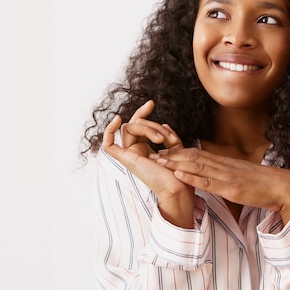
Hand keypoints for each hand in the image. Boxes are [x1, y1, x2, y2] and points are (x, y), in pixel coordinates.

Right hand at [101, 100, 194, 227]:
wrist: (179, 187)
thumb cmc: (179, 172)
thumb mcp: (177, 149)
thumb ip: (169, 135)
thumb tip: (164, 123)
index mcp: (145, 149)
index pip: (139, 125)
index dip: (143, 112)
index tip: (151, 103)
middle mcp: (135, 151)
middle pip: (136, 124)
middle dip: (152, 123)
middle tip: (165, 136)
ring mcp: (129, 155)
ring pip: (130, 127)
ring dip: (149, 128)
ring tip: (163, 140)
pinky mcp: (126, 160)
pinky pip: (109, 145)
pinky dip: (109, 131)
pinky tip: (117, 120)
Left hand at [150, 148, 289, 223]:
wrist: (281, 186)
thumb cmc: (263, 184)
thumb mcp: (240, 177)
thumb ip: (226, 175)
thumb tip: (213, 178)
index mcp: (225, 163)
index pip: (198, 153)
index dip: (179, 151)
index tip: (163, 150)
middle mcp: (223, 166)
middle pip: (192, 157)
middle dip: (171, 155)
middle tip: (152, 152)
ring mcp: (226, 176)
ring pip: (196, 166)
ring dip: (175, 163)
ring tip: (157, 160)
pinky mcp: (230, 188)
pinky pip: (208, 182)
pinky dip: (191, 177)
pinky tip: (178, 174)